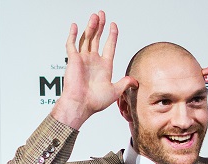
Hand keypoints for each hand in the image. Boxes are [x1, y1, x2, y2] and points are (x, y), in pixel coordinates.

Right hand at [51, 11, 136, 129]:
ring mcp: (83, 60)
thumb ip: (125, 83)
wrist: (80, 105)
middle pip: (97, 39)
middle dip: (100, 26)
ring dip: (90, 27)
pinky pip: (72, 45)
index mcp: (104, 67)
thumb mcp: (115, 91)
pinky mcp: (73, 60)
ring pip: (87, 38)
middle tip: (102, 14)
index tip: (113, 25)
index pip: (109, 46)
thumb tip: (135, 81)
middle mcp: (93, 61)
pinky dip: (72, 35)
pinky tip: (74, 26)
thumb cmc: (95, 102)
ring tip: (94, 16)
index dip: (112, 35)